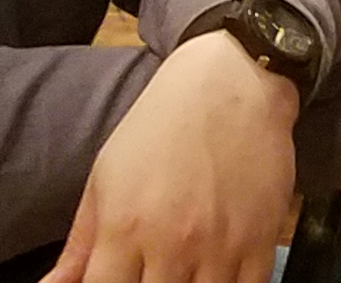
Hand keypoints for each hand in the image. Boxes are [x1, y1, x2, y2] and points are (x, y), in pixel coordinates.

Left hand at [48, 30, 300, 282]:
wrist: (233, 79)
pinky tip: (214, 274)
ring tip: (179, 273)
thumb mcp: (105, 177)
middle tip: (148, 273)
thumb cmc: (162, 124)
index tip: (114, 282)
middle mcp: (172, 242)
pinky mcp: (261, 239)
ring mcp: (220, 245)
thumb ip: (79, 245)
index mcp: (125, 227)